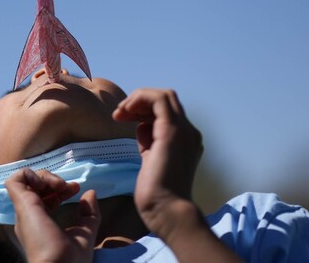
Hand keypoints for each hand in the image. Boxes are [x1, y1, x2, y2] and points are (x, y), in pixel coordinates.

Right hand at [5, 168, 100, 262]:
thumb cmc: (70, 258)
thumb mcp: (85, 233)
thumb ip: (89, 215)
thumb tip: (90, 194)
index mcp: (40, 223)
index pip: (45, 197)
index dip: (61, 188)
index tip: (76, 189)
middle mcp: (30, 216)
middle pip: (35, 187)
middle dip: (53, 179)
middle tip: (68, 186)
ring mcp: (24, 209)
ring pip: (25, 180)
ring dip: (43, 176)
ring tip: (58, 184)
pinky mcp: (21, 203)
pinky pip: (15, 180)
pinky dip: (30, 174)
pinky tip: (44, 183)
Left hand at [112, 89, 202, 236]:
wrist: (167, 211)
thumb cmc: (156, 194)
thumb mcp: (151, 160)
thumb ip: (149, 142)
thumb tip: (141, 127)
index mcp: (185, 140)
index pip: (166, 112)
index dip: (143, 110)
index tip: (123, 119)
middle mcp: (188, 132)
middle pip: (166, 100)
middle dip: (139, 101)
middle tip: (119, 115)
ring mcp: (183, 130)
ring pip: (163, 96)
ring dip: (138, 99)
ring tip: (120, 113)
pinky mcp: (172, 131)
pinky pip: (158, 99)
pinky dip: (140, 98)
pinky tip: (125, 112)